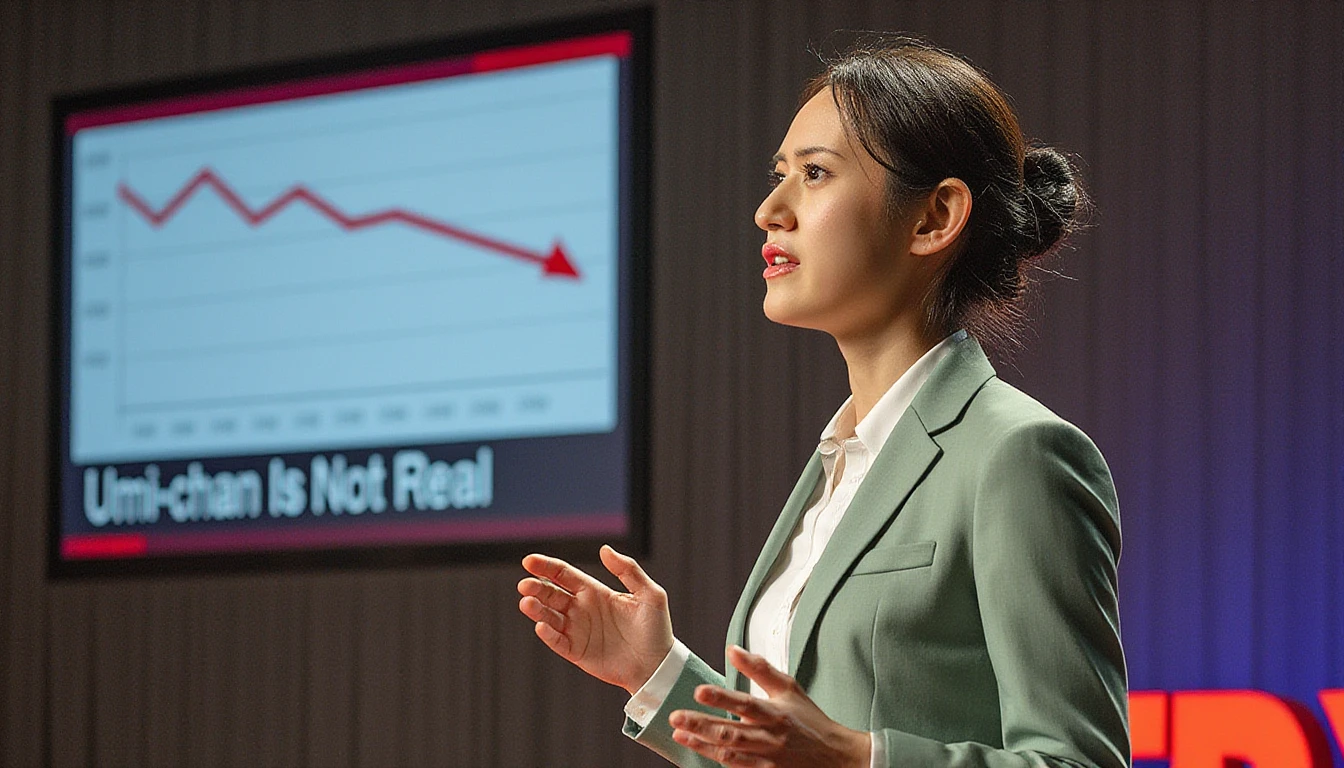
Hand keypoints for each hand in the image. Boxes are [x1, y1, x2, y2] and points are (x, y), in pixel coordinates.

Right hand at [518, 545, 673, 693]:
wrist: (658, 666)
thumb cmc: (656, 629)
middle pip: (551, 594)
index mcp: (595, 592)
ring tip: (526, 603)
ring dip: (536, 610)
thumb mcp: (649, 594)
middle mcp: (581, 609)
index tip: (528, 561)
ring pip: (549, 617)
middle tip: (525, 585)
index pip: (564, 575)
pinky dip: (548, 634)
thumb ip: (628, 570)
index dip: (546, 567)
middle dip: (536, 588)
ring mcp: (577, 631)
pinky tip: (542, 626)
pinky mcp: (577, 652)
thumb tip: (604, 549)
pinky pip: (557, 641)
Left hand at [669, 646, 870, 767]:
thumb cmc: (809, 721)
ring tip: (679, 733)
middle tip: (675, 716)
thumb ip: (759, 669)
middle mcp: (769, 738)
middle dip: (701, 725)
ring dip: (701, 744)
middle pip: (731, 732)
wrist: (835, 758)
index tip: (699, 691)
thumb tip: (732, 649)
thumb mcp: (789, 689)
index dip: (721, 698)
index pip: (745, 703)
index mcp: (775, 713)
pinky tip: (697, 749)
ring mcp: (767, 761)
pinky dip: (715, 760)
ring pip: (729, 754)